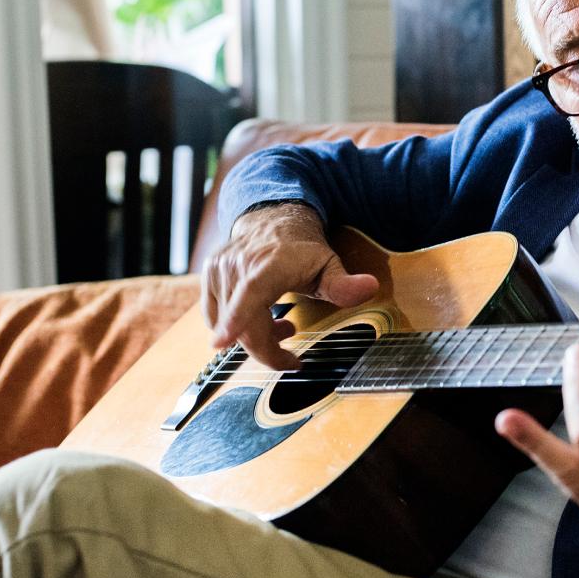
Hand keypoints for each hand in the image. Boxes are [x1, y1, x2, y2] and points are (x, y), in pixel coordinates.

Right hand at [201, 204, 378, 368]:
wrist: (273, 220)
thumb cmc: (302, 247)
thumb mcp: (329, 264)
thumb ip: (344, 283)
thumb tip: (370, 287)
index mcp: (269, 264)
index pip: (250, 293)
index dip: (236, 320)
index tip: (222, 342)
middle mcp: (239, 265)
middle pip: (243, 325)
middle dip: (267, 350)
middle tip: (291, 358)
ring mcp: (219, 271)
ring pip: (229, 325)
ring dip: (256, 336)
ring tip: (282, 325)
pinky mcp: (208, 278)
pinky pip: (215, 317)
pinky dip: (236, 326)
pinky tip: (259, 318)